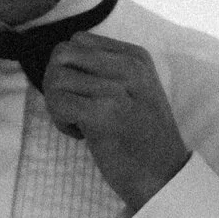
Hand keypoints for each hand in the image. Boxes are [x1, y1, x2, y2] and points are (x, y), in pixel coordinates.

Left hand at [40, 33, 191, 213]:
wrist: (164, 177)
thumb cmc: (142, 138)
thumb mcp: (135, 89)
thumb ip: (105, 69)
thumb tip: (59, 59)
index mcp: (136, 56)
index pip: (78, 40)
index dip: (71, 67)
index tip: (87, 95)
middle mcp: (128, 66)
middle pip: (62, 54)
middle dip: (57, 82)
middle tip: (74, 109)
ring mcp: (118, 89)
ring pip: (55, 77)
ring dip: (57, 104)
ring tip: (79, 123)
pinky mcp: (104, 114)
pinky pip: (58, 102)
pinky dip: (61, 121)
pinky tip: (81, 135)